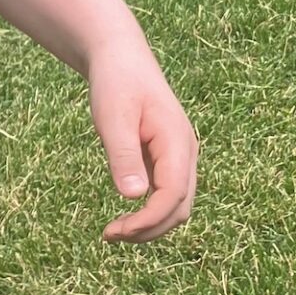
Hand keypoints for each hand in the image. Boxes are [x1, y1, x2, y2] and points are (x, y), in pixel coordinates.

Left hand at [88, 38, 198, 240]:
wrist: (121, 59)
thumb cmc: (116, 84)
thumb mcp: (113, 118)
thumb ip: (124, 156)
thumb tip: (134, 197)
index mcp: (177, 141)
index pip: (173, 195)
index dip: (148, 220)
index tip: (117, 231)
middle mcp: (185, 153)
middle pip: (180, 207)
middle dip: (149, 229)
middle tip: (110, 236)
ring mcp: (179, 157)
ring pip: (176, 205)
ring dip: (150, 225)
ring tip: (113, 232)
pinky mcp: (167, 160)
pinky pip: (166, 196)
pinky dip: (149, 213)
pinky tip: (123, 219)